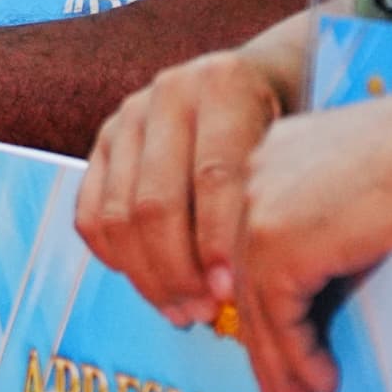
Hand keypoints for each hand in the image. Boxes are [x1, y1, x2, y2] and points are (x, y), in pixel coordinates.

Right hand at [77, 38, 301, 324]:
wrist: (260, 78)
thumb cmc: (290, 123)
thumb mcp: (300, 142)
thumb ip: (277, 194)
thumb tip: (258, 281)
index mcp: (224, 83)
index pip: (212, 175)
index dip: (217, 240)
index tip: (230, 292)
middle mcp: (170, 92)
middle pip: (156, 201)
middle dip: (178, 270)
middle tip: (203, 313)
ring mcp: (130, 115)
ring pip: (119, 214)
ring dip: (148, 275)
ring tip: (182, 310)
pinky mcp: (104, 140)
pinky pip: (90, 213)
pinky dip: (115, 257)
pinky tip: (151, 284)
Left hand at [222, 83, 391, 391]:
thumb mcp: (357, 195)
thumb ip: (323, 230)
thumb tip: (318, 293)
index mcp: (267, 159)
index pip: (247, 247)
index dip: (258, 307)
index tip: (272, 353)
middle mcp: (249, 180)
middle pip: (243, 280)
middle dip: (264, 347)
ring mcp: (258, 212)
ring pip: (257, 307)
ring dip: (280, 367)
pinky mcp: (279, 245)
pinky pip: (281, 318)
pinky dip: (301, 358)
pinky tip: (323, 382)